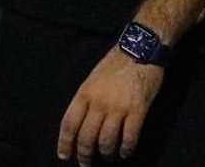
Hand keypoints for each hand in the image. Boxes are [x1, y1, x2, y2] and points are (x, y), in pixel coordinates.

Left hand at [56, 47, 163, 164]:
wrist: (140, 48)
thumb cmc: (116, 63)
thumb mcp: (93, 78)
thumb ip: (87, 99)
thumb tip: (82, 123)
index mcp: (85, 93)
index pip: (69, 123)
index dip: (65, 142)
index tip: (64, 155)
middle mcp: (99, 102)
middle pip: (86, 137)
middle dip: (84, 154)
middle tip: (86, 163)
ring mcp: (119, 107)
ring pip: (106, 141)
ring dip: (105, 153)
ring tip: (107, 156)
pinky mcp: (138, 110)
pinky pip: (129, 137)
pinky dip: (126, 149)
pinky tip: (125, 152)